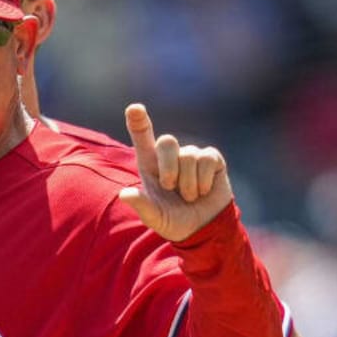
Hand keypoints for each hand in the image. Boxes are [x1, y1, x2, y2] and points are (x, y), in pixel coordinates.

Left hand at [117, 103, 232, 241]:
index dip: (138, 121)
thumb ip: (142, 206)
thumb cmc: (173, 220)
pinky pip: (207, 159)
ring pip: (188, 155)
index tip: (135, 108)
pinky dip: (203, 180)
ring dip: (188, 183)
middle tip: (169, 188)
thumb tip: (124, 194)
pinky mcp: (212, 159)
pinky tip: (203, 191)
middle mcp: (169, 156)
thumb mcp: (155, 218)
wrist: (202, 228)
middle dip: (168, 167)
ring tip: (189, 197)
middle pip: (167, 142)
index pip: (143, 137)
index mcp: (150, 165)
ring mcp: (191, 155)